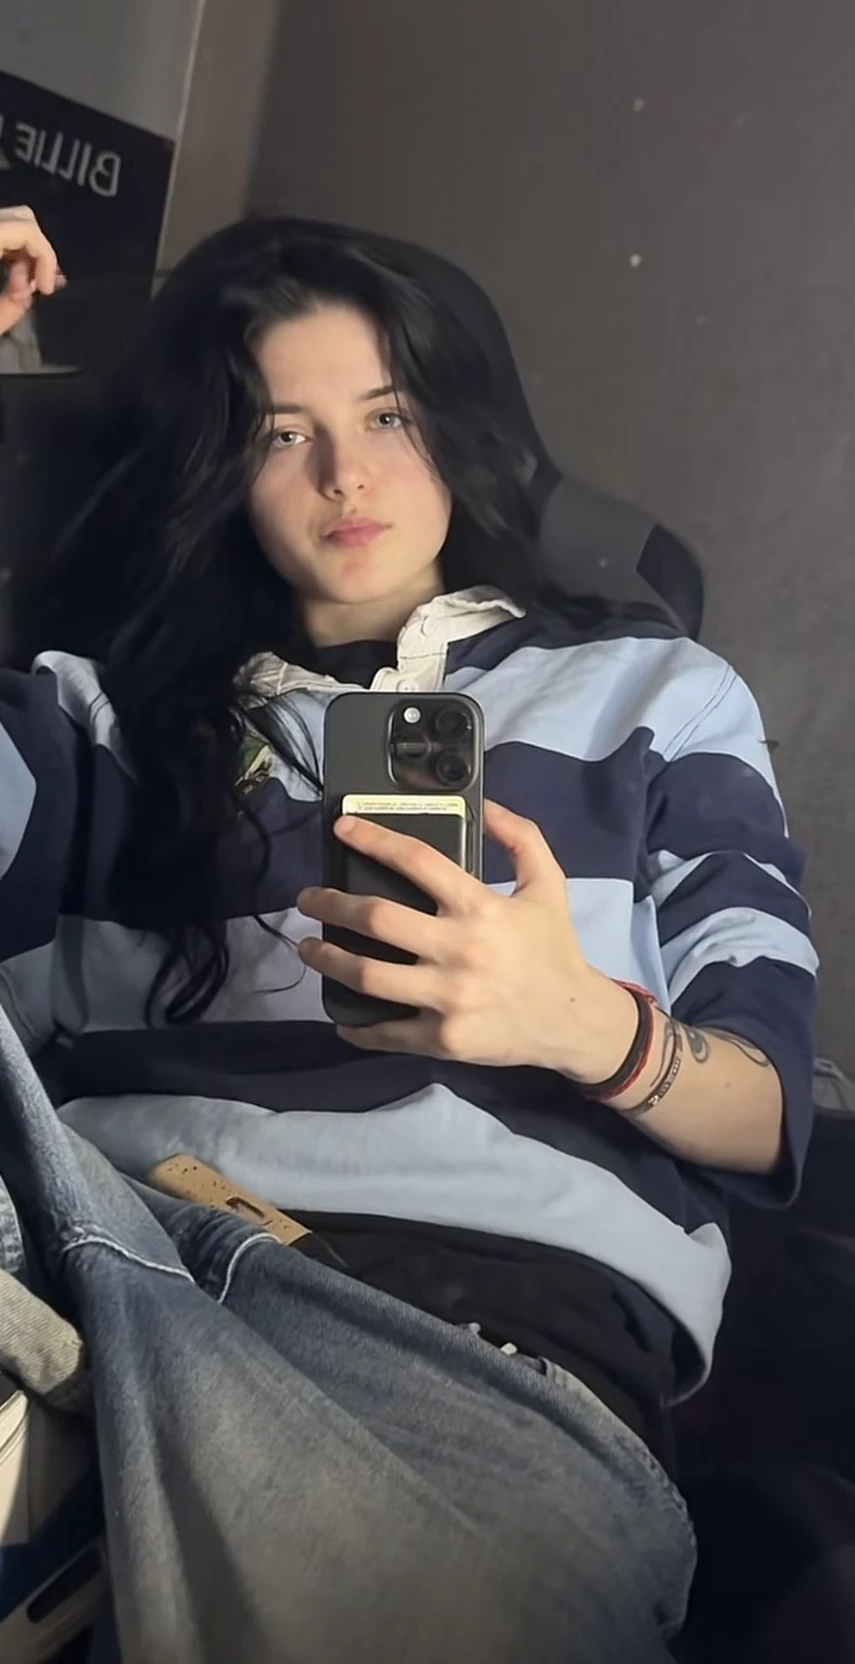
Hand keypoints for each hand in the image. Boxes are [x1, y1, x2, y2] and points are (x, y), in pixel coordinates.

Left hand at [0, 206, 63, 337]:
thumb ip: (11, 306)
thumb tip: (29, 294)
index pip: (27, 228)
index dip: (46, 257)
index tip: (48, 291)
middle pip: (24, 218)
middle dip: (36, 253)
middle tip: (32, 288)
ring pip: (13, 223)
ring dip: (23, 255)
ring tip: (16, 290)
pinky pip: (3, 234)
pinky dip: (9, 254)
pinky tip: (8, 281)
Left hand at [297, 800, 636, 1075]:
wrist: (573, 1020)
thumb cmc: (554, 948)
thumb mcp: (549, 884)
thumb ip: (521, 838)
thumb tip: (485, 805)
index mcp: (481, 907)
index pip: (417, 861)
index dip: (373, 839)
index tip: (342, 829)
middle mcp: (459, 950)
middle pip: (377, 918)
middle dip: (331, 903)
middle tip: (308, 898)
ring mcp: (447, 997)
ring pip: (368, 975)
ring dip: (328, 959)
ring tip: (310, 947)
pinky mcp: (442, 1038)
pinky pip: (385, 1031)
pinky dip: (356, 1025)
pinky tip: (340, 1015)